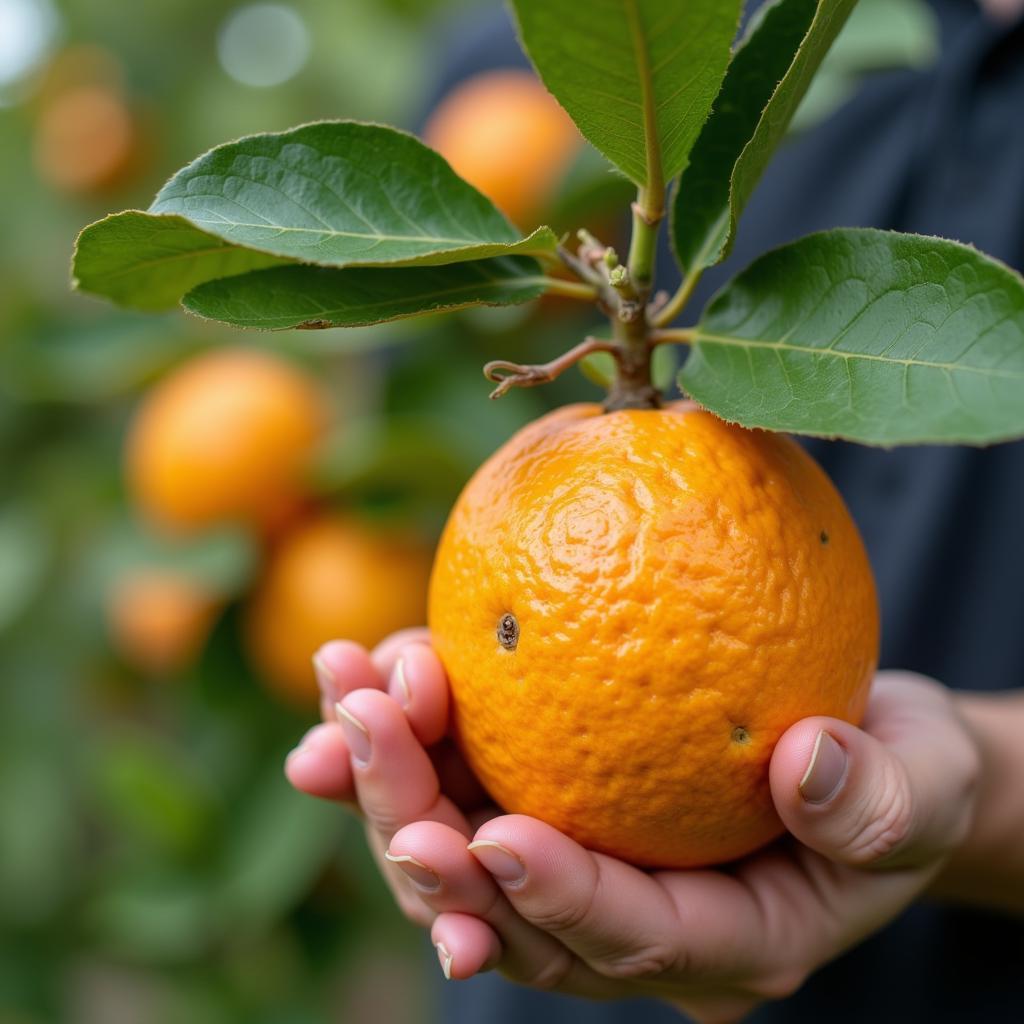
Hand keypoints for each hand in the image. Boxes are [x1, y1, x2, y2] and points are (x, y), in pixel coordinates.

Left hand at [286, 637, 979, 1022]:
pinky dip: (405, 741)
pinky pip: (460, 784)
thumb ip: (880, 797)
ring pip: (461, 851)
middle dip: (424, 831)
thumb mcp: (921, 783)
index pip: (634, 939)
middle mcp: (630, 918)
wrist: (855, 748)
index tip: (493, 837)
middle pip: (511, 908)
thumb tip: (807, 766)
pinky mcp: (550, 801)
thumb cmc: (898, 774)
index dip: (561, 899)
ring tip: (343, 694)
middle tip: (364, 740)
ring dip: (388, 779)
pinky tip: (357, 681)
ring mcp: (579, 862)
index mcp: (726, 938)